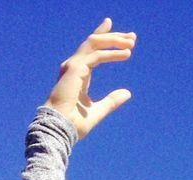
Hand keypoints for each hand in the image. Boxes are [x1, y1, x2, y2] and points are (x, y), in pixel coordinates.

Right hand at [46, 18, 135, 139]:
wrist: (60, 129)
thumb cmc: (74, 124)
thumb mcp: (98, 111)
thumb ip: (112, 101)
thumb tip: (127, 93)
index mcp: (78, 74)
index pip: (93, 51)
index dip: (107, 41)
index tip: (124, 38)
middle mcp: (74, 67)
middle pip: (94, 43)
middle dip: (113, 37)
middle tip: (132, 37)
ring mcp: (73, 66)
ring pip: (95, 43)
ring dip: (114, 41)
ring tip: (132, 42)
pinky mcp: (75, 68)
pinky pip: (96, 55)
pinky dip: (111, 53)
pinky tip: (126, 54)